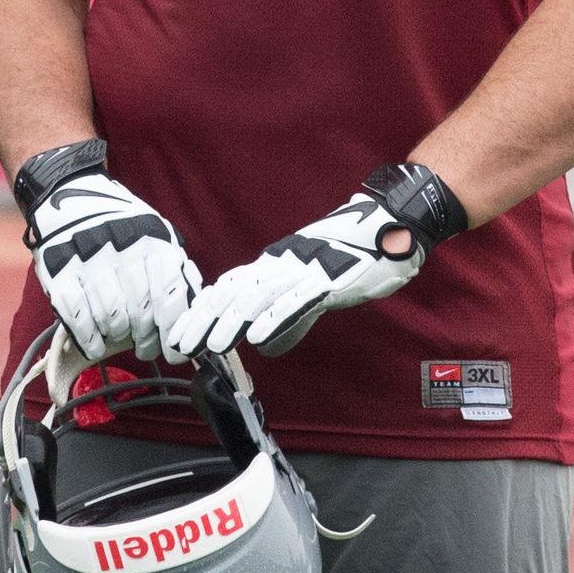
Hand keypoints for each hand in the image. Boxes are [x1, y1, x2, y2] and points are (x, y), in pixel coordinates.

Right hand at [27, 172, 201, 367]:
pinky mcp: (59, 272)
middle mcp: (124, 250)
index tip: (173, 352)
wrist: (68, 194)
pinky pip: (78, 318)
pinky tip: (96, 343)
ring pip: (111, 318)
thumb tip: (192, 315)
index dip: (172, 331)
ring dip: (118, 335)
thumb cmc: (121, 225)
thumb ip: (176, 271)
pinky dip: (89, 338)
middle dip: (146, 339)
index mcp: (153, 242)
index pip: (171, 296)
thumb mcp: (156, 234)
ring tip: (121, 335)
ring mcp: (89, 261)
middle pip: (141, 313)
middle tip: (146, 347)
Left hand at [163, 164, 466, 359]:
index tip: (179, 336)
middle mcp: (281, 265)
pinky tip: (255, 336)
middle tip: (179, 347)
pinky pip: (296, 301)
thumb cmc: (356, 257)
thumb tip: (264, 347)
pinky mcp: (328, 279)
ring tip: (209, 345)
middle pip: (233, 294)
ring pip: (258, 298)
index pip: (228, 291)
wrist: (394, 224)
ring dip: (230, 322)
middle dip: (203, 322)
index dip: (202, 313)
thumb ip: (288, 321)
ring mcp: (303, 270)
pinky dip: (274, 318)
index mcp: (275, 268)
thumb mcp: (315, 292)